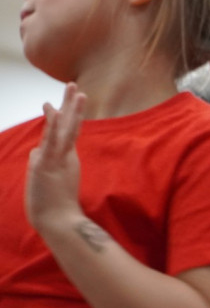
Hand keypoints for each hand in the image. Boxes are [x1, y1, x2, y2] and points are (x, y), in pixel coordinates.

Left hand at [25, 84, 86, 232]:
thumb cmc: (52, 206)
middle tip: (74, 86)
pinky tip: (58, 112)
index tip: (54, 102)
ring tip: (76, 91)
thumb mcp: (42, 179)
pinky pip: (55, 141)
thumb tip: (34, 151)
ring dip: (71, 109)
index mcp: (65, 159)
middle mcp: (66, 155)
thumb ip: (39, 162)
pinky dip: (57, 127)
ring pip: (66, 129)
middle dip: (72, 106)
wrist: (59, 221)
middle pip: (70, 126)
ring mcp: (60, 159)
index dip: (61, 116)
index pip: (63, 133)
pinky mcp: (52, 164)